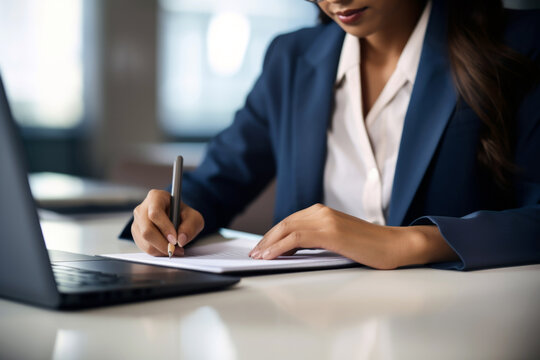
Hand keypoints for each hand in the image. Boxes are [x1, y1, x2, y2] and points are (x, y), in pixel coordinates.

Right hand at [131, 189, 203, 256]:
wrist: (176, 218)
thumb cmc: (184, 215)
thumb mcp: (194, 218)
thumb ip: (190, 227)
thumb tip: (180, 240)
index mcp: (156, 197)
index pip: (155, 213)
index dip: (165, 228)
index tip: (175, 239)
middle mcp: (142, 208)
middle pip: (146, 230)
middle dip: (162, 243)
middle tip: (176, 249)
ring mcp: (137, 221)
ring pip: (144, 240)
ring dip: (161, 249)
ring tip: (175, 249)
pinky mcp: (136, 233)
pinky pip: (144, 247)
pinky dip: (157, 251)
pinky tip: (167, 248)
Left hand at [249, 204, 457, 268]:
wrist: (395, 246)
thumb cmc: (369, 247)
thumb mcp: (338, 239)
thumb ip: (317, 239)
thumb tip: (293, 250)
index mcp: (323, 211)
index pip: (290, 221)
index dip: (272, 234)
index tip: (261, 246)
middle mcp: (321, 211)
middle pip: (284, 223)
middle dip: (266, 239)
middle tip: (254, 252)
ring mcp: (326, 220)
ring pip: (287, 229)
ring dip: (269, 244)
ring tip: (258, 256)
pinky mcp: (330, 232)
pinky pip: (296, 238)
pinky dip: (280, 247)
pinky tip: (271, 255)